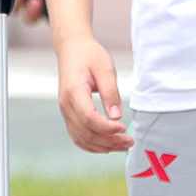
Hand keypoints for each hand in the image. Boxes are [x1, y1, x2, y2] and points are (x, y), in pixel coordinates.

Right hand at [54, 35, 131, 153]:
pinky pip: (78, 136)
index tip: (124, 128)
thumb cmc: (89, 55)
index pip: (89, 117)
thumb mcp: (105, 68)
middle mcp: (66, 105)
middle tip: (129, 141)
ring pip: (81, 138)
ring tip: (123, 146)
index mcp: (74, 92)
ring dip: (103, 146)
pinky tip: (108, 146)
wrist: (71, 49)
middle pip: (86, 132)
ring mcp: (65, 111)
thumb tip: (116, 117)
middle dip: (109, 141)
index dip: (107, 128)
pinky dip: (92, 145)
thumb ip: (110, 92)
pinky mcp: (68, 114)